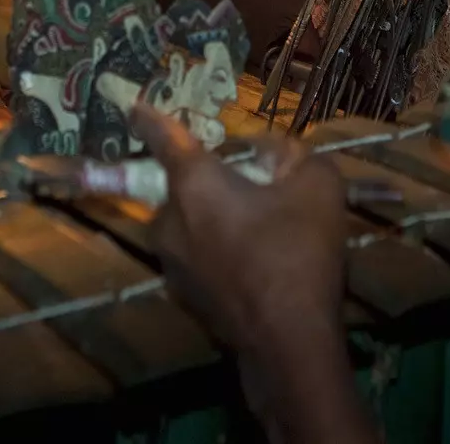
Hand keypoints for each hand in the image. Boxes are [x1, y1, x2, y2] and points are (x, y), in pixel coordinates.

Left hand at [136, 104, 347, 353]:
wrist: (288, 342)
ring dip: (220, 222)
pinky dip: (222, 255)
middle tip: (262, 195)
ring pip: (195, 224)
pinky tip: (260, 270)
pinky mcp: (184, 297)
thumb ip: (295, 156)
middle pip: (189, 186)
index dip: (150, 119)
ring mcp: (171, 263)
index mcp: (193, 183)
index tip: (132, 107)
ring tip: (268, 237)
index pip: (165, 138)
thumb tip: (276, 157)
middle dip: (218, 184)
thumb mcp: (318, 186)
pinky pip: (201, 258)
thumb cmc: (297, 253)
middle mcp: (168, 220)